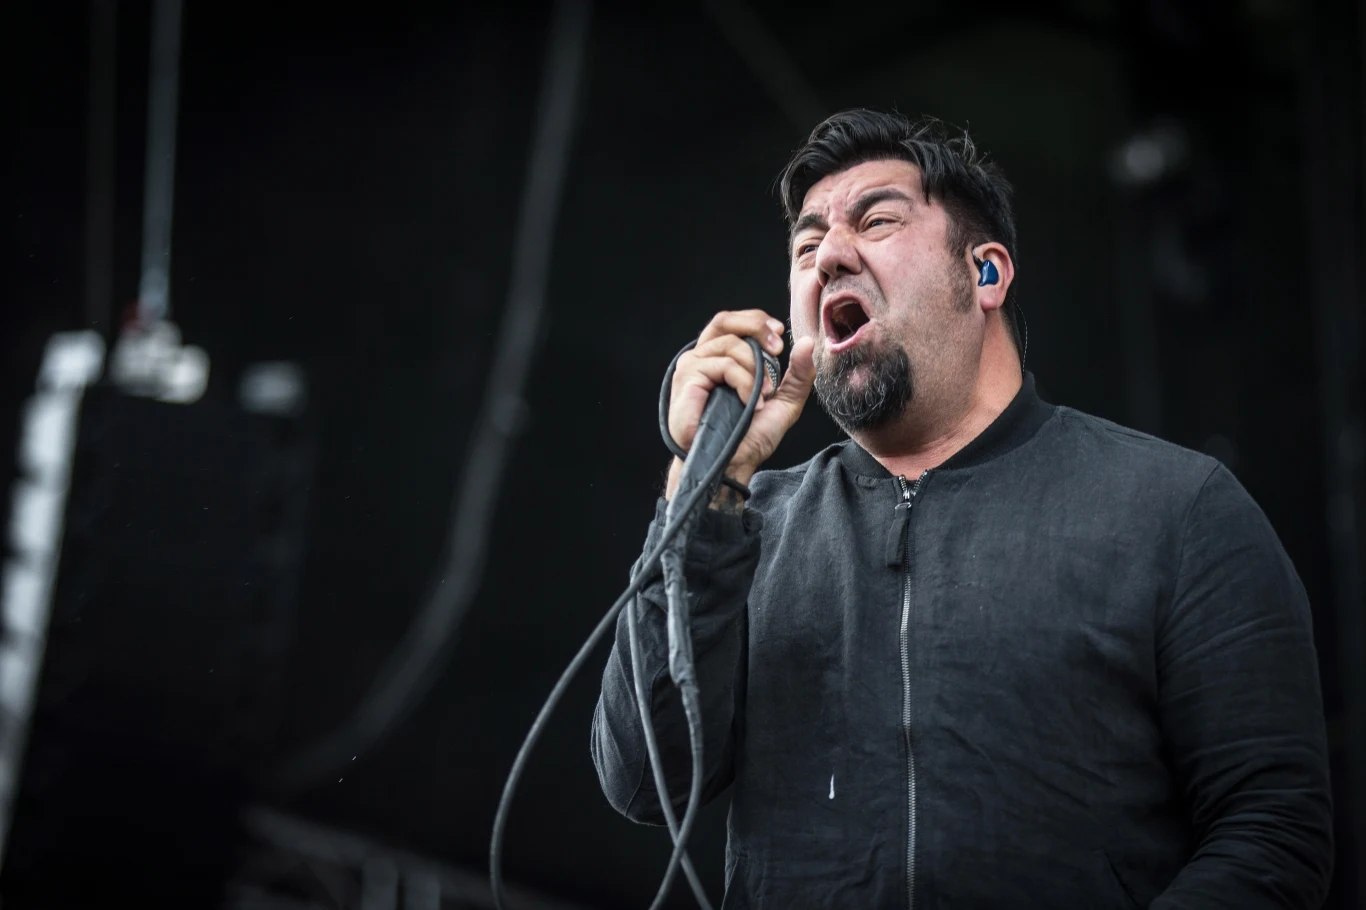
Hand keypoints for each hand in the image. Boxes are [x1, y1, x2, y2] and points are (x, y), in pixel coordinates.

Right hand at [665, 309, 815, 498]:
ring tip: (763, 396)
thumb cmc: (749, 438)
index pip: (734, 323)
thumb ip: (798, 374)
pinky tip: (749, 403)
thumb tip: (808, 342)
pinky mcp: (687, 379)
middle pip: (724, 320)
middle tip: (777, 348)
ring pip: (730, 344)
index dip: (756, 320)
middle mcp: (703, 359)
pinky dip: (744, 382)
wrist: (731, 464)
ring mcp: (692, 367)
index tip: (780, 333)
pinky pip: (724, 365)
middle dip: (754, 326)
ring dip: (755, 368)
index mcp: (721, 359)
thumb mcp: (784, 402)